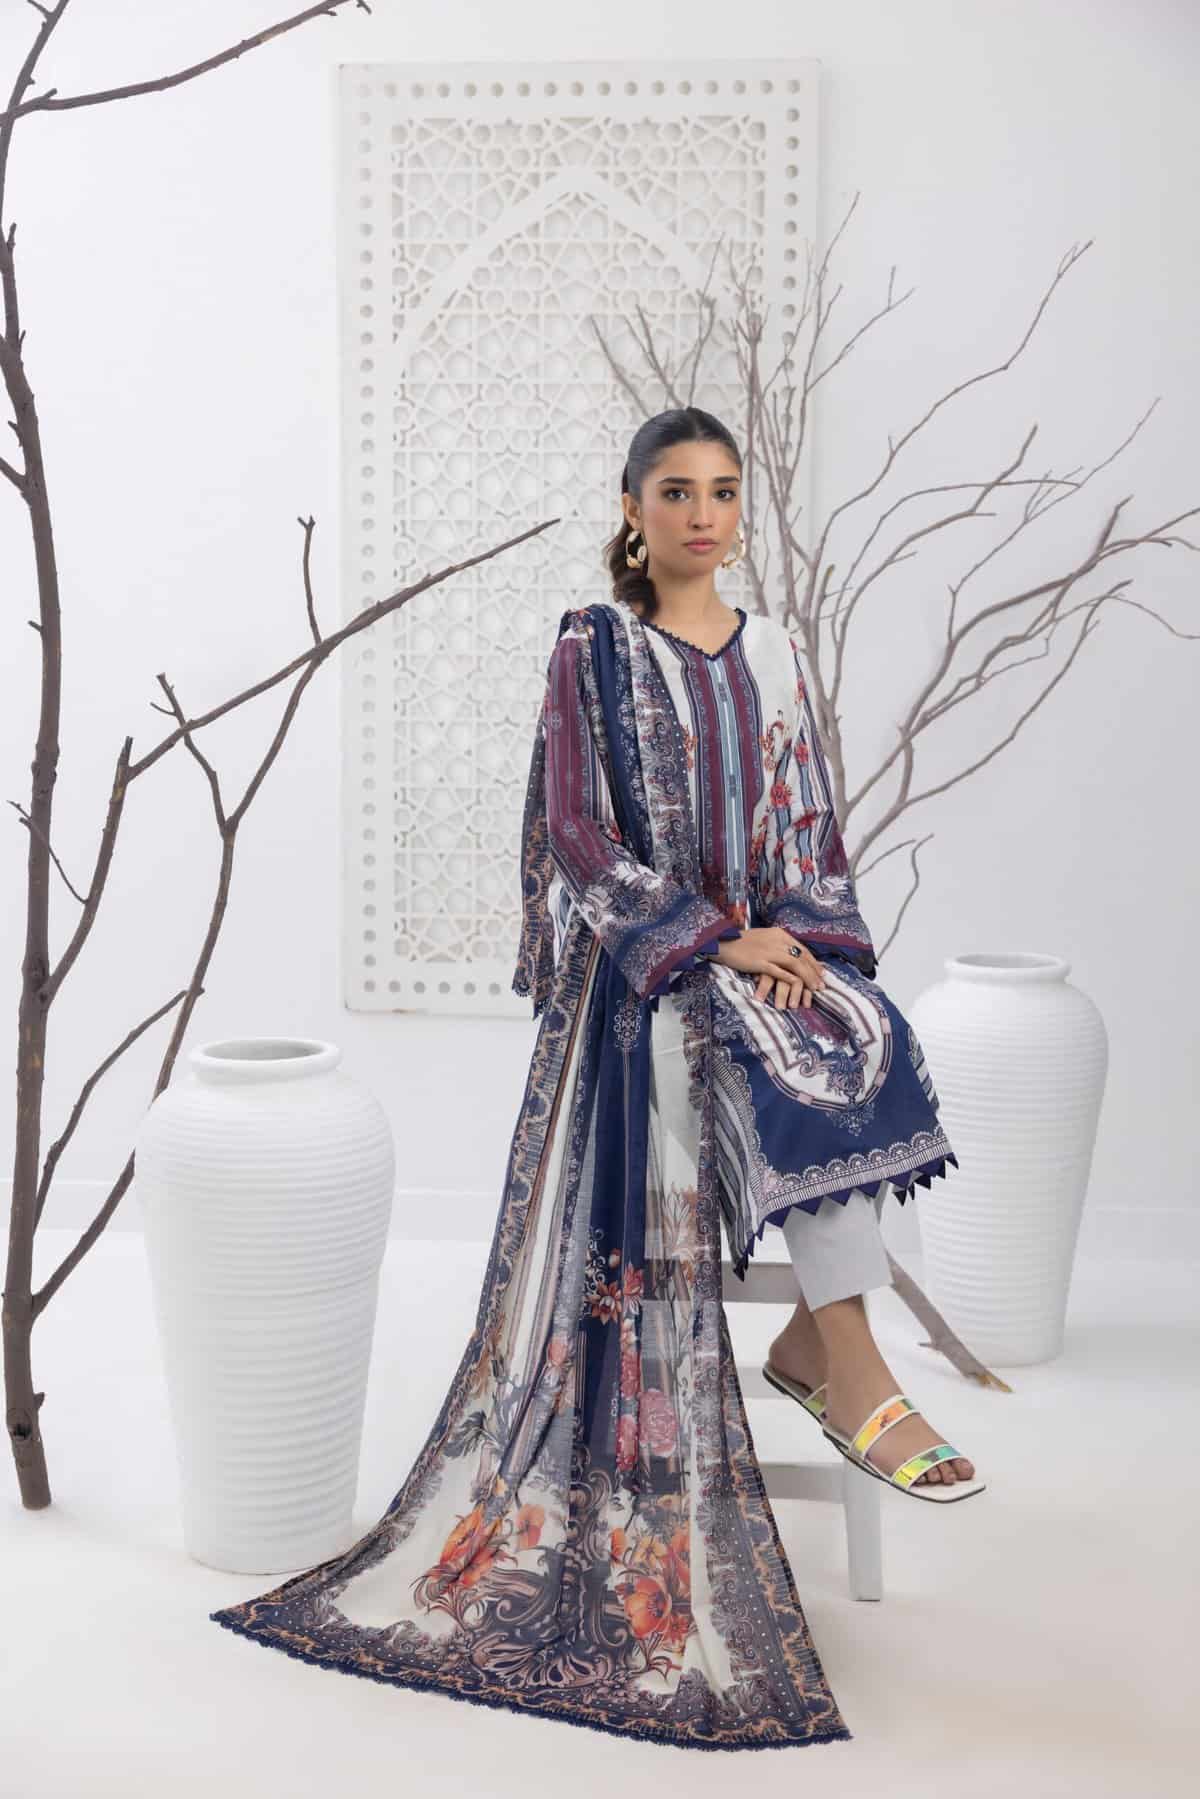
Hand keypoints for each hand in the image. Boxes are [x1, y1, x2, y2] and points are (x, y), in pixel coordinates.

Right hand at [712, 927, 826, 1009]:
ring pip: (795, 964)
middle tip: (822, 985)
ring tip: (815, 990)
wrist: (722, 942)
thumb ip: (778, 945)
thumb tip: (792, 955)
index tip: (822, 973)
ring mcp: (769, 951)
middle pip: (802, 957)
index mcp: (780, 934)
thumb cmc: (742, 943)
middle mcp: (777, 941)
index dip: (814, 962)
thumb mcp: (764, 938)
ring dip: (807, 977)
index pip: (803, 949)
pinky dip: (790, 979)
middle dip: (814, 972)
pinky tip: (798, 986)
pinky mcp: (760, 962)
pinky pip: (779, 971)